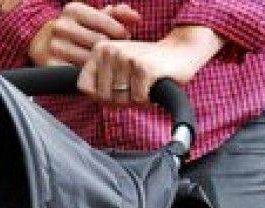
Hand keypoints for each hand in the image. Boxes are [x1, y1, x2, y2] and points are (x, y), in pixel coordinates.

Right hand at [29, 3, 139, 67]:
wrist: (42, 42)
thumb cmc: (77, 29)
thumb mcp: (94, 17)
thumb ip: (117, 14)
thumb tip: (136, 18)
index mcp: (73, 10)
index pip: (105, 23)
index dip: (118, 33)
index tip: (123, 39)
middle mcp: (61, 26)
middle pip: (98, 44)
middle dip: (110, 50)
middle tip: (115, 54)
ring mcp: (54, 46)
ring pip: (89, 60)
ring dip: (100, 65)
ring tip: (104, 63)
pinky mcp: (50, 65)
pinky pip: (76, 74)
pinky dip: (87, 75)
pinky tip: (92, 73)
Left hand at [77, 26, 223, 104]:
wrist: (180, 52)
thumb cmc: (145, 66)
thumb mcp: (115, 71)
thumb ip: (97, 84)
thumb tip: (88, 97)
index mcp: (100, 49)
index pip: (84, 87)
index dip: (100, 97)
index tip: (115, 88)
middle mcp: (111, 49)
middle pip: (103, 97)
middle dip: (119, 100)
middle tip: (133, 86)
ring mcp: (127, 57)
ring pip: (120, 100)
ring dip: (134, 100)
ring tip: (143, 85)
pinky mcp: (143, 68)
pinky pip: (137, 99)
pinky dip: (146, 99)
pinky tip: (152, 86)